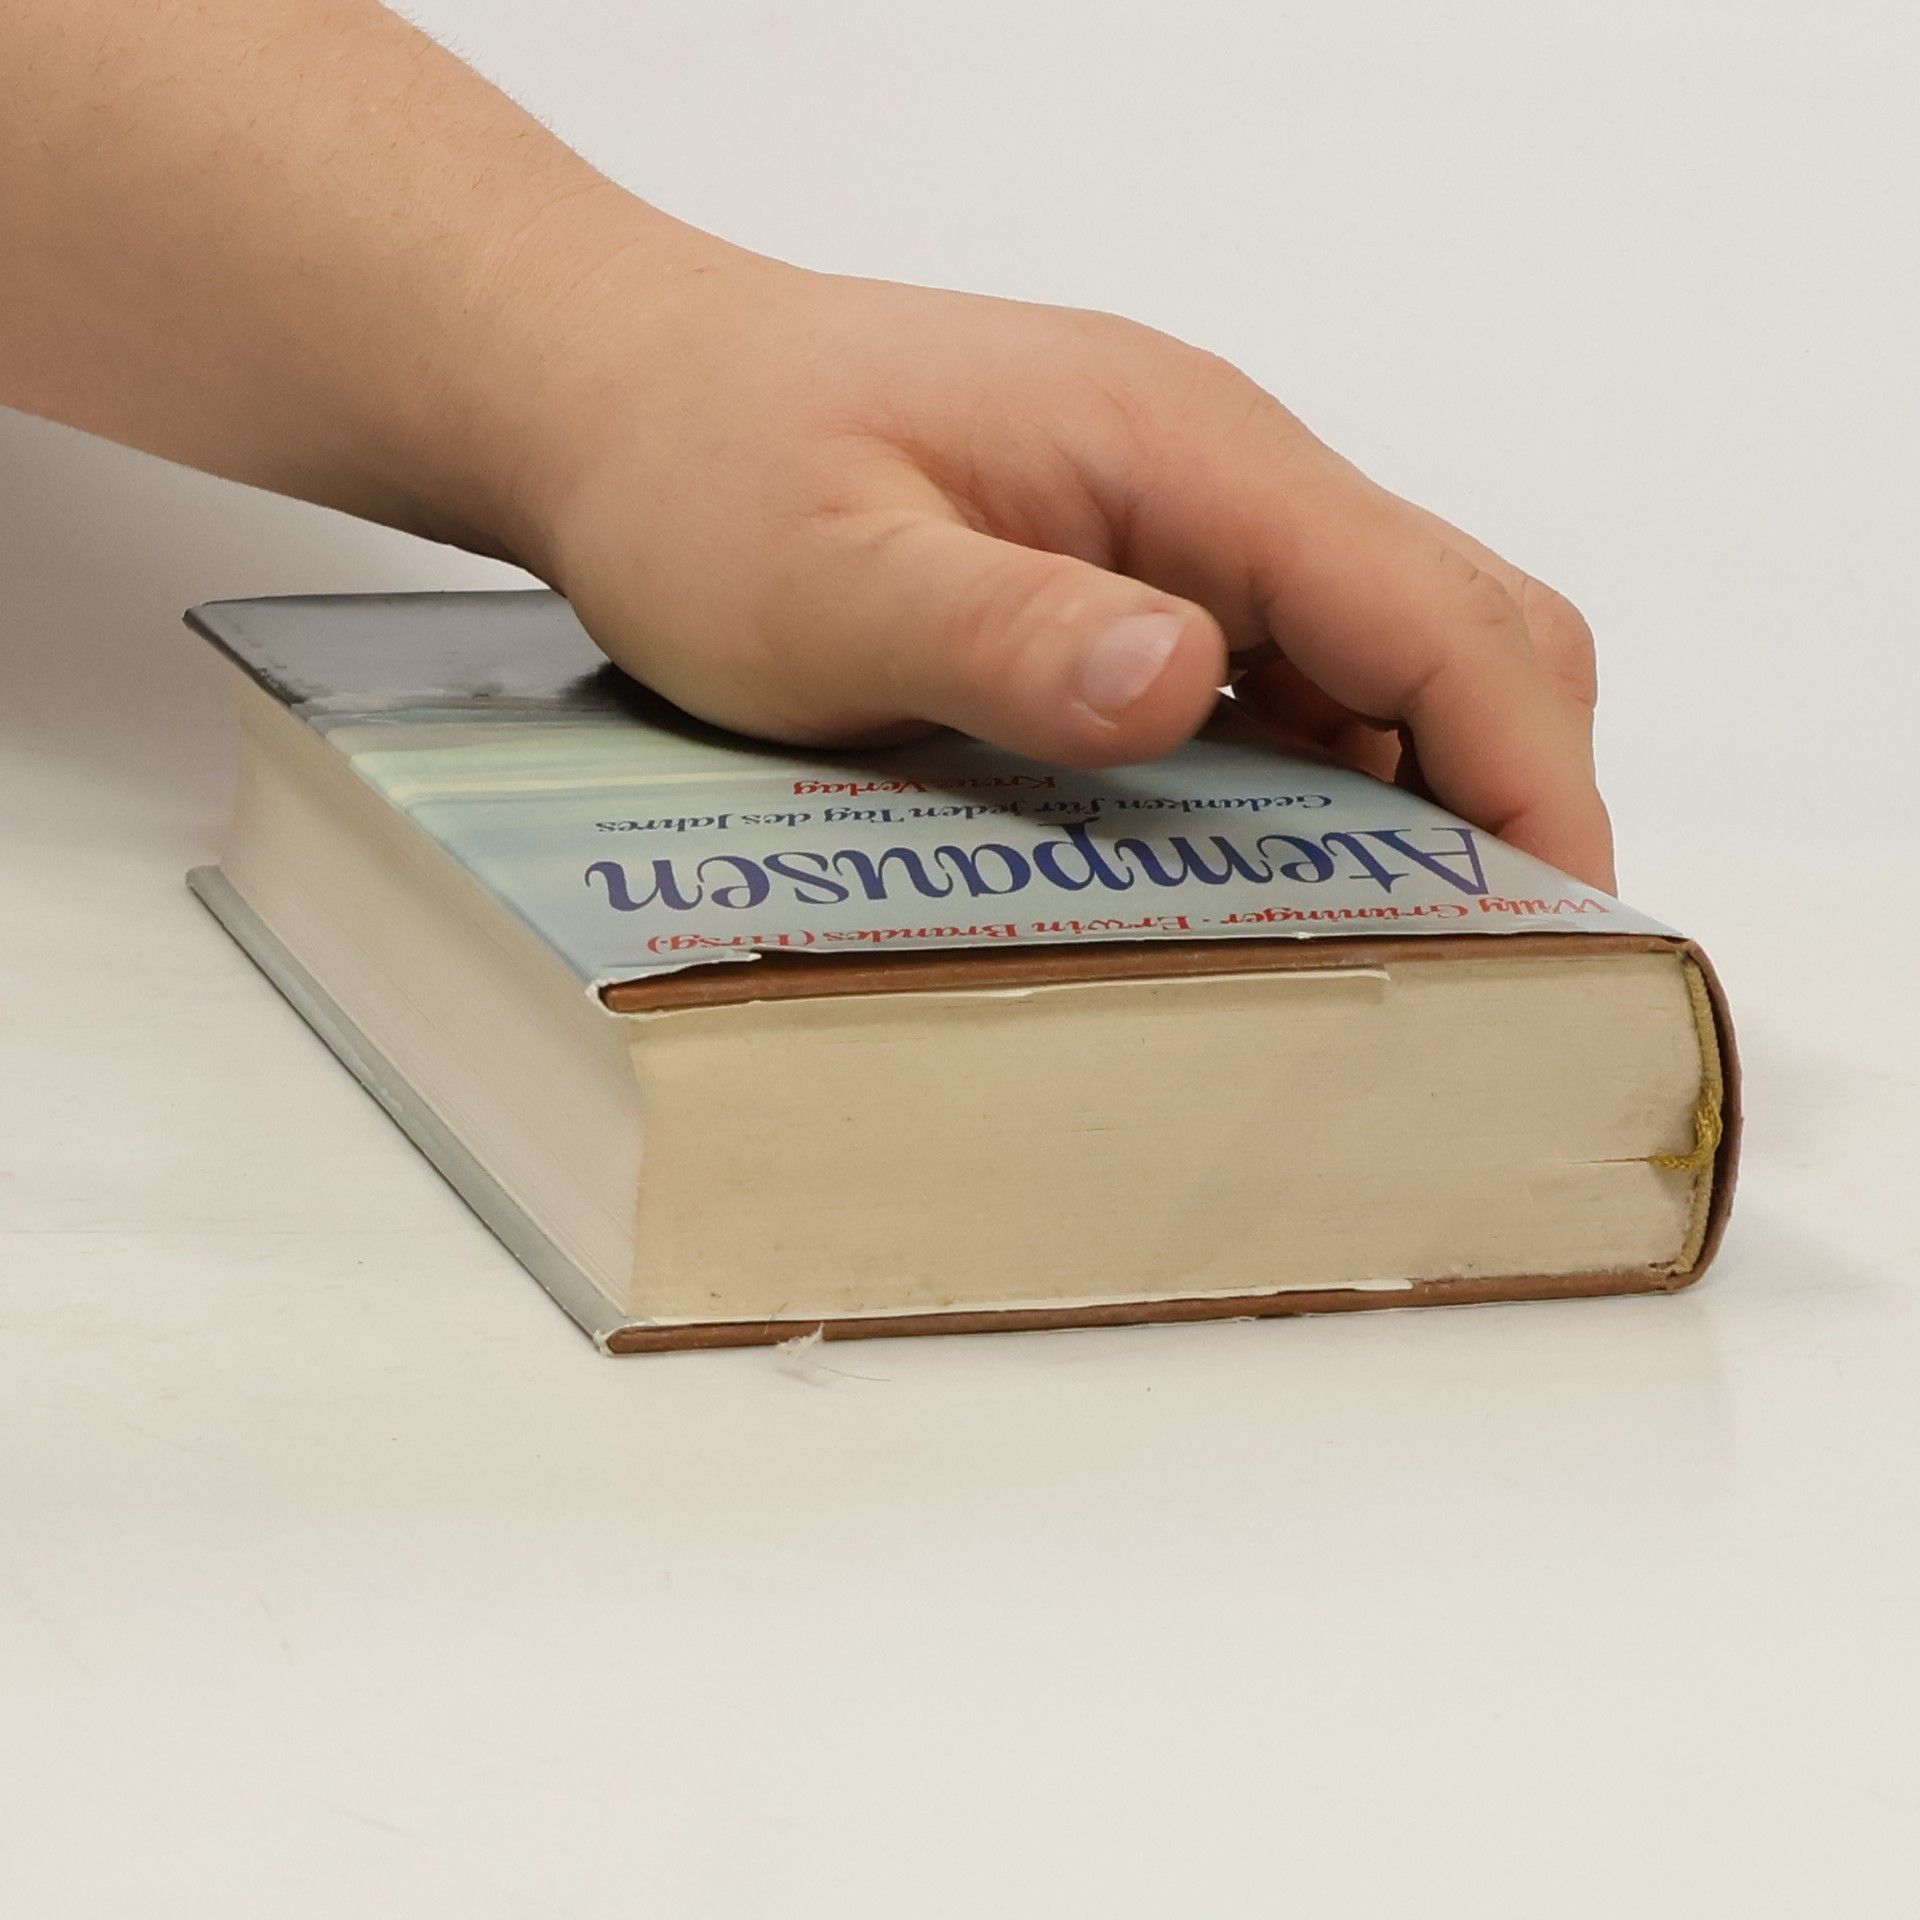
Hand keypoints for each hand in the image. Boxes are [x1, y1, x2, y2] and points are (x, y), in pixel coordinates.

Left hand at [505, 224, 1613, 889]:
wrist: (629, 393)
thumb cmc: (706, 470)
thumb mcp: (830, 579)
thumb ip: (1006, 631)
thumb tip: (1186, 681)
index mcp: (1185, 454)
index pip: (1437, 614)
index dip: (1527, 777)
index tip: (1565, 926)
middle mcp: (1218, 476)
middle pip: (1463, 627)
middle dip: (1508, 792)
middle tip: (1487, 970)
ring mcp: (1186, 522)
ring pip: (1390, 659)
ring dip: (1420, 796)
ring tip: (1389, 953)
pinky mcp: (1141, 571)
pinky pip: (1291, 678)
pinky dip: (1324, 781)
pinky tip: (1268, 878)